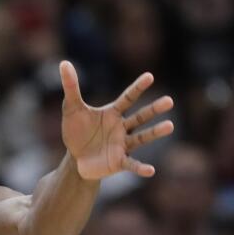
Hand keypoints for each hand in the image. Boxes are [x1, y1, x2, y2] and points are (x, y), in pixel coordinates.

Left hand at [59, 61, 174, 179]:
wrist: (76, 159)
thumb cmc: (77, 131)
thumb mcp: (71, 109)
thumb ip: (71, 87)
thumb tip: (64, 63)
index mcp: (113, 113)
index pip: (128, 98)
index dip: (138, 88)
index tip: (149, 77)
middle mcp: (122, 128)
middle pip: (140, 117)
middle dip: (154, 109)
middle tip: (169, 101)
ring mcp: (123, 145)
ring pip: (142, 137)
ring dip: (155, 132)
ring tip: (170, 126)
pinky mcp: (119, 161)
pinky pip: (132, 164)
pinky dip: (140, 168)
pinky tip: (150, 170)